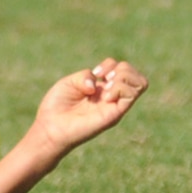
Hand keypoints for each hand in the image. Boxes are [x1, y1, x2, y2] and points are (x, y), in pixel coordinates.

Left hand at [29, 58, 147, 161]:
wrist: (50, 128)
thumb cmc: (57, 106)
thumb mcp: (70, 82)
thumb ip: (86, 75)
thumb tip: (101, 84)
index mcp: (102, 89)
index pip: (121, 69)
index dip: (110, 64)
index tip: (96, 73)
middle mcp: (112, 97)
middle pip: (137, 76)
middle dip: (124, 69)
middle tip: (106, 79)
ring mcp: (115, 106)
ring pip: (141, 84)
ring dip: (124, 77)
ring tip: (108, 87)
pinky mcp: (114, 115)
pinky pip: (130, 96)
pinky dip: (120, 88)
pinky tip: (105, 96)